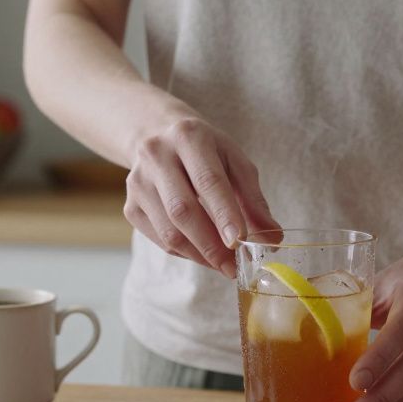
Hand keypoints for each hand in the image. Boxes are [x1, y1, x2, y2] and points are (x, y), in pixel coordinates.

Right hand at [123, 114, 279, 276]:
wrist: (156, 135)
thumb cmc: (205, 151)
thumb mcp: (234, 161)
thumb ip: (254, 199)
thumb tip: (272, 239)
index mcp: (189, 136)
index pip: (207, 181)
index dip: (224, 214)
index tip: (240, 242)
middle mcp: (157, 156)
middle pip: (182, 210)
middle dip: (211, 245)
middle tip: (234, 267)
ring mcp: (138, 182)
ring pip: (168, 230)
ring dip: (199, 254)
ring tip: (223, 264)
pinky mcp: (130, 206)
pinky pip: (159, 239)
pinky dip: (184, 253)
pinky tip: (202, 252)